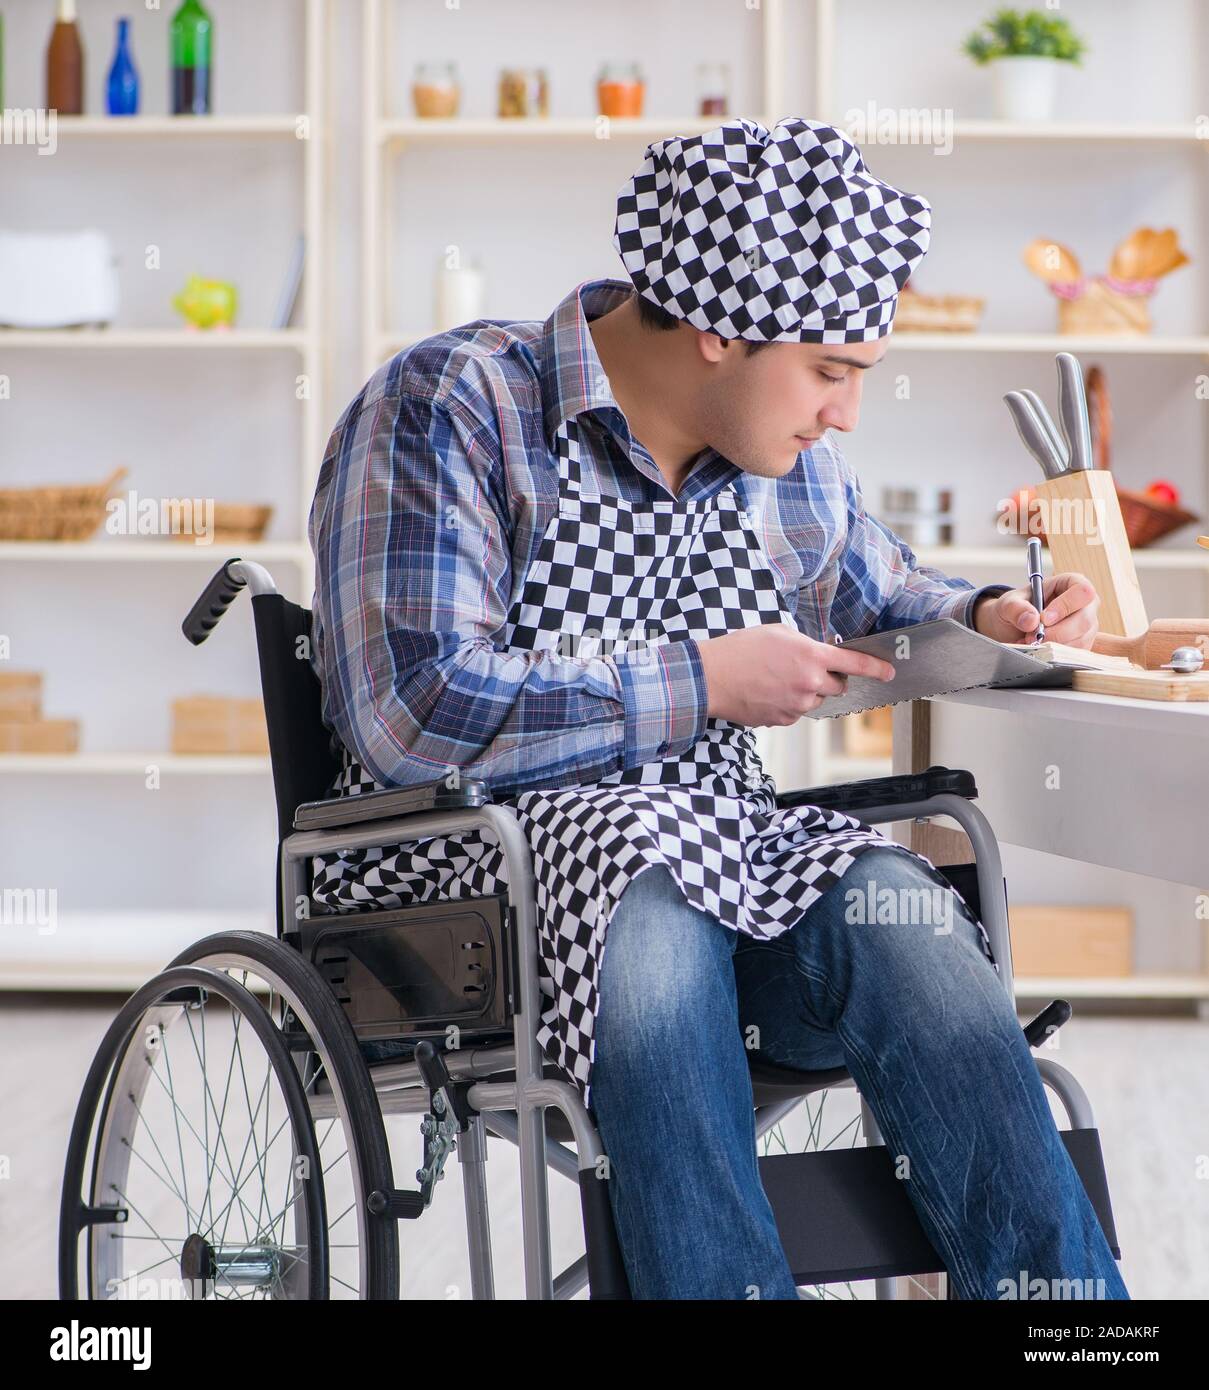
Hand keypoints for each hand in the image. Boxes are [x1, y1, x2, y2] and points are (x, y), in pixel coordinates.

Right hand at [697, 623, 895, 725]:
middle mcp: (809, 684)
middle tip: (805, 668)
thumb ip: (807, 644)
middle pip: (838, 687)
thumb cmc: (741, 650)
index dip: (876, 668)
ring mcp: (797, 705)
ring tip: (776, 678)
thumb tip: (821, 655)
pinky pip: (797, 712)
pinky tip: (768, 691)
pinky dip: (788, 703)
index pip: (855, 664)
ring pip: (816, 700)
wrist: (712, 677)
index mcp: (811, 657)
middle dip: (829, 678)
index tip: (889, 672)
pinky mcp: (783, 720)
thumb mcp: (779, 633)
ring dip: (806, 691)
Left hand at [974, 573, 1099, 647]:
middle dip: (1057, 633)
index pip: (1082, 591)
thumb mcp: (1008, 603)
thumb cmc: (1015, 609)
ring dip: (1053, 645)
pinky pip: (1075, 653)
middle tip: (1033, 637)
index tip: (1044, 619)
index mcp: (1071, 583)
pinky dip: (1055, 655)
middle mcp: (1084, 605)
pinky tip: (1038, 650)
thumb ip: (1016, 608)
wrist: (1009, 629)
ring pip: (1081, 640)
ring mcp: (1085, 626)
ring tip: (1031, 642)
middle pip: (1085, 620)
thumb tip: (1031, 620)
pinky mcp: (1081, 644)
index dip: (1065, 605)